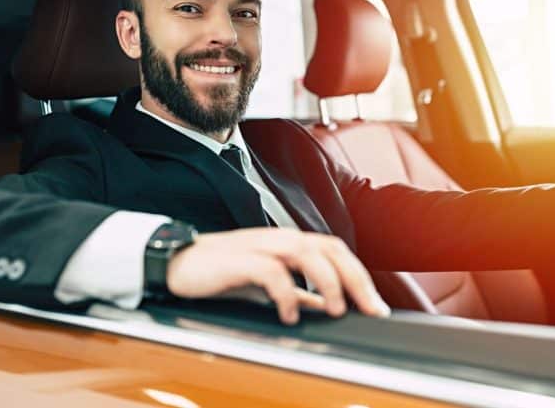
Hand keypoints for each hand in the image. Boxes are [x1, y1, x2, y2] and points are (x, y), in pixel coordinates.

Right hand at [165, 227, 390, 324]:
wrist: (177, 263)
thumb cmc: (222, 272)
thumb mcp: (267, 284)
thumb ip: (298, 293)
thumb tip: (328, 308)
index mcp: (290, 243)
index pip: (336, 252)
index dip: (360, 277)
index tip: (377, 308)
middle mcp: (280, 239)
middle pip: (330, 249)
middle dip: (355, 279)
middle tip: (370, 310)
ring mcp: (260, 246)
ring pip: (307, 253)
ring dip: (327, 282)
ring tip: (337, 310)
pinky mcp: (239, 260)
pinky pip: (271, 272)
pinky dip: (286, 293)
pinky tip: (290, 315)